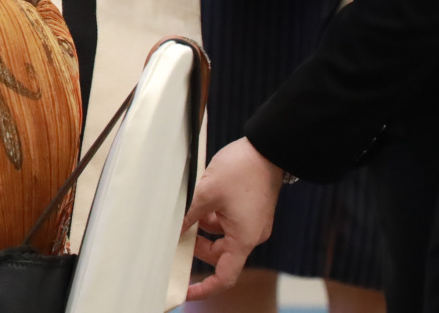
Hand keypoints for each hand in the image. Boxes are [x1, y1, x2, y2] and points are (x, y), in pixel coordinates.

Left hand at [182, 138, 283, 299]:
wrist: (268, 147)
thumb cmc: (243, 170)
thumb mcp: (207, 192)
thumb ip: (189, 214)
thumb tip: (171, 230)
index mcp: (244, 238)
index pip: (224, 276)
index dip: (204, 288)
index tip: (185, 291)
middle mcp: (250, 234)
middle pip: (219, 254)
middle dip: (196, 247)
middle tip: (174, 238)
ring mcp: (251, 222)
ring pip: (220, 236)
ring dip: (201, 228)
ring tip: (185, 213)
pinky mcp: (249, 210)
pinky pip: (226, 221)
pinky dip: (210, 216)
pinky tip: (198, 202)